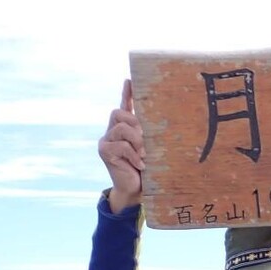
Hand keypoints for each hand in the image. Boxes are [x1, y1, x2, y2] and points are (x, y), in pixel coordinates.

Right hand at [98, 80, 143, 211]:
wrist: (136, 190)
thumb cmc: (148, 170)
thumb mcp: (153, 150)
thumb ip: (153, 137)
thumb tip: (166, 124)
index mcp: (125, 128)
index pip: (125, 106)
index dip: (127, 93)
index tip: (130, 79)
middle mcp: (113, 130)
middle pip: (119, 113)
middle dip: (135, 123)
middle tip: (146, 139)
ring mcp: (106, 140)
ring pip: (121, 129)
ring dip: (136, 141)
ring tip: (145, 154)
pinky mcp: (104, 151)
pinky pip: (120, 146)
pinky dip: (133, 155)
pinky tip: (141, 164)